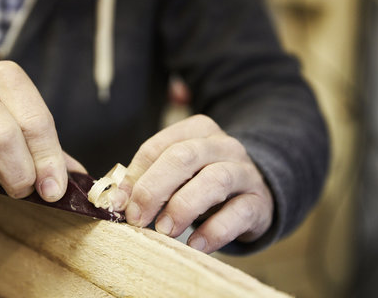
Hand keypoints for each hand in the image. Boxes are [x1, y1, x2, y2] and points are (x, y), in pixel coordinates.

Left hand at [112, 115, 273, 252]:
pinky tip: (196, 245)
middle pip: (184, 157)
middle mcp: (222, 145)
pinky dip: (214, 231)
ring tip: (164, 231)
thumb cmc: (204, 183)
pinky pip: (238, 213)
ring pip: (215, 179)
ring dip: (183, 207)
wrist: (255, 194)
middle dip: (154, 188)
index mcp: (197, 131)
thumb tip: (117, 201)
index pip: (158, 147)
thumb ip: (149, 180)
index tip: (119, 204)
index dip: (135, 176)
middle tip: (137, 218)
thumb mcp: (178, 174)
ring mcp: (244, 171)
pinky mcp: (259, 202)